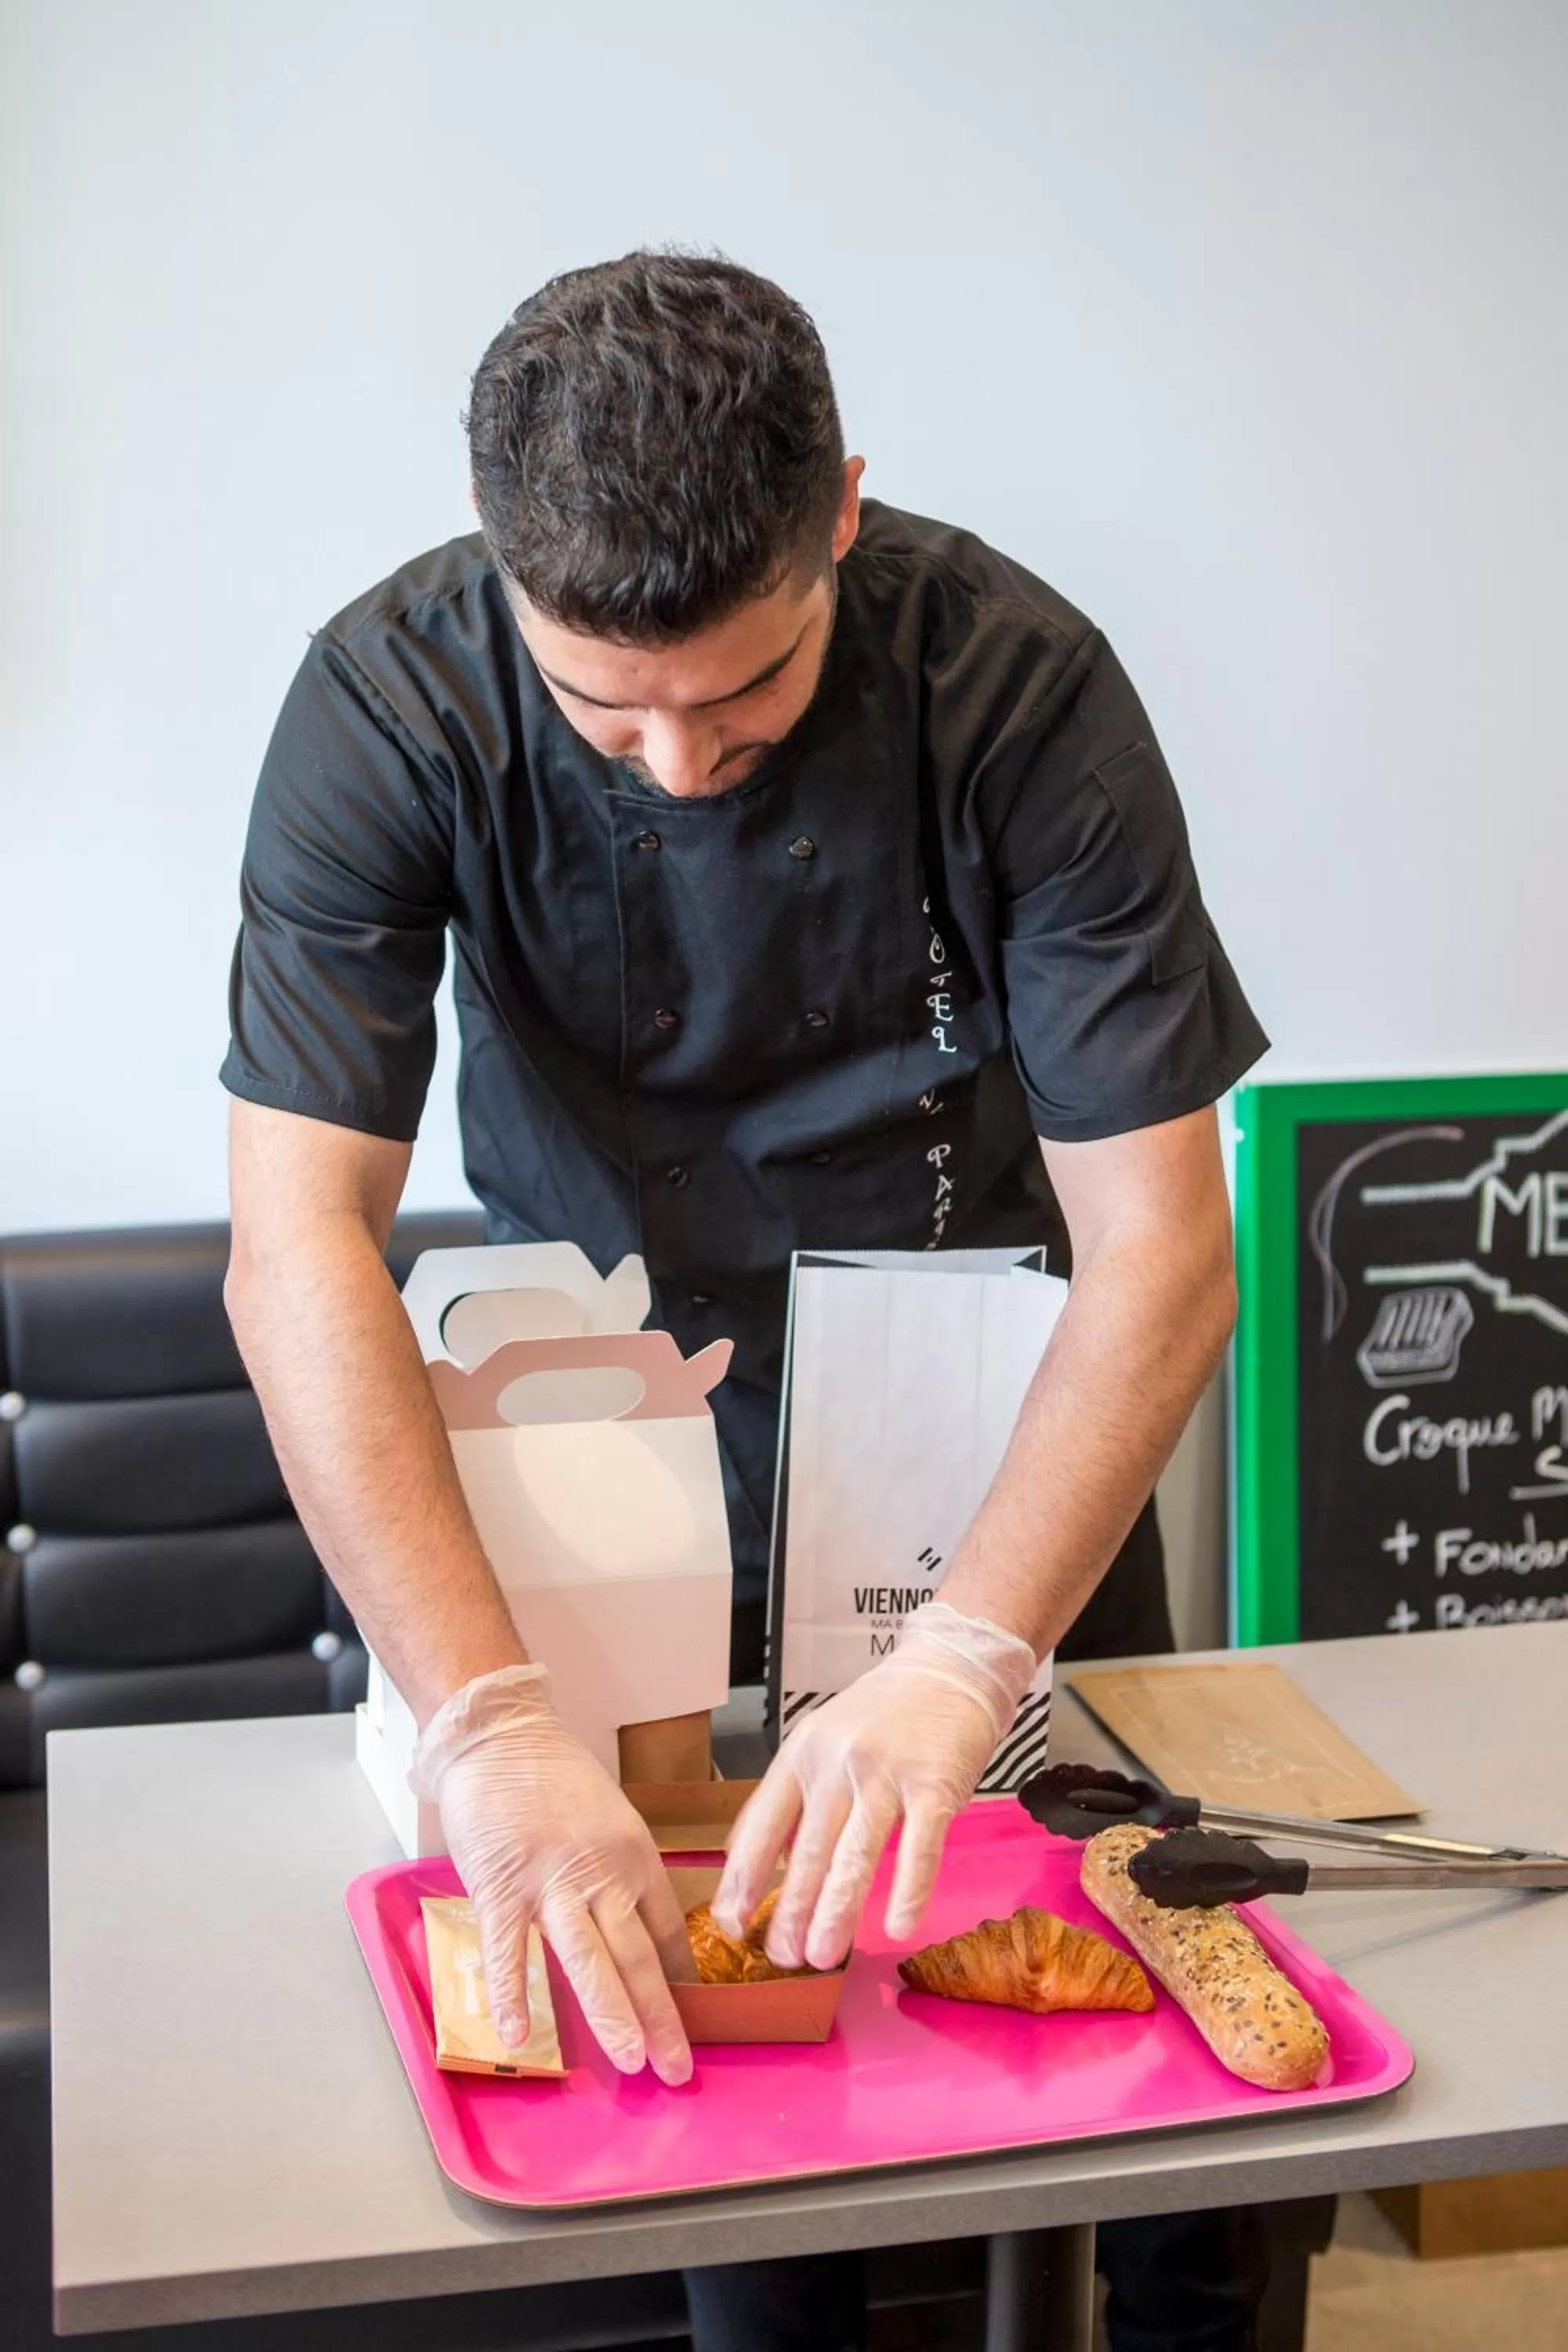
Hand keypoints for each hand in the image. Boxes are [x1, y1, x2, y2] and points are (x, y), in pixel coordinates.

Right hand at [410, 1664, 693, 2084]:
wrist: (500, 1733)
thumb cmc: (553, 1776)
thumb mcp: (609, 1818)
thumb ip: (620, 1873)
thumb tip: (633, 1926)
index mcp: (635, 1855)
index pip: (667, 1930)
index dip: (681, 1980)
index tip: (694, 2020)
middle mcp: (603, 1872)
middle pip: (637, 1954)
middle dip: (661, 2016)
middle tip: (677, 2068)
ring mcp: (551, 1880)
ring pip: (588, 1957)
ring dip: (611, 2012)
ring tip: (632, 2060)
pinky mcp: (501, 1885)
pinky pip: (507, 1948)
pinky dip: (512, 1993)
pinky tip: (517, 2035)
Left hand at [712, 1602, 1036, 1971]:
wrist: (951, 1667)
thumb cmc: (885, 1714)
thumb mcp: (823, 1741)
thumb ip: (797, 1799)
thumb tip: (768, 1866)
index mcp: (802, 1754)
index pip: (760, 1824)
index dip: (743, 1878)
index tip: (731, 1923)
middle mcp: (837, 1763)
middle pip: (805, 1849)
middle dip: (790, 1912)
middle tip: (783, 1958)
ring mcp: (887, 1774)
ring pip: (855, 1855)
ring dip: (836, 1913)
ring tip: (824, 1956)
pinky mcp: (936, 1785)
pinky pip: (920, 1848)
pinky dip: (908, 1892)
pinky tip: (897, 1927)